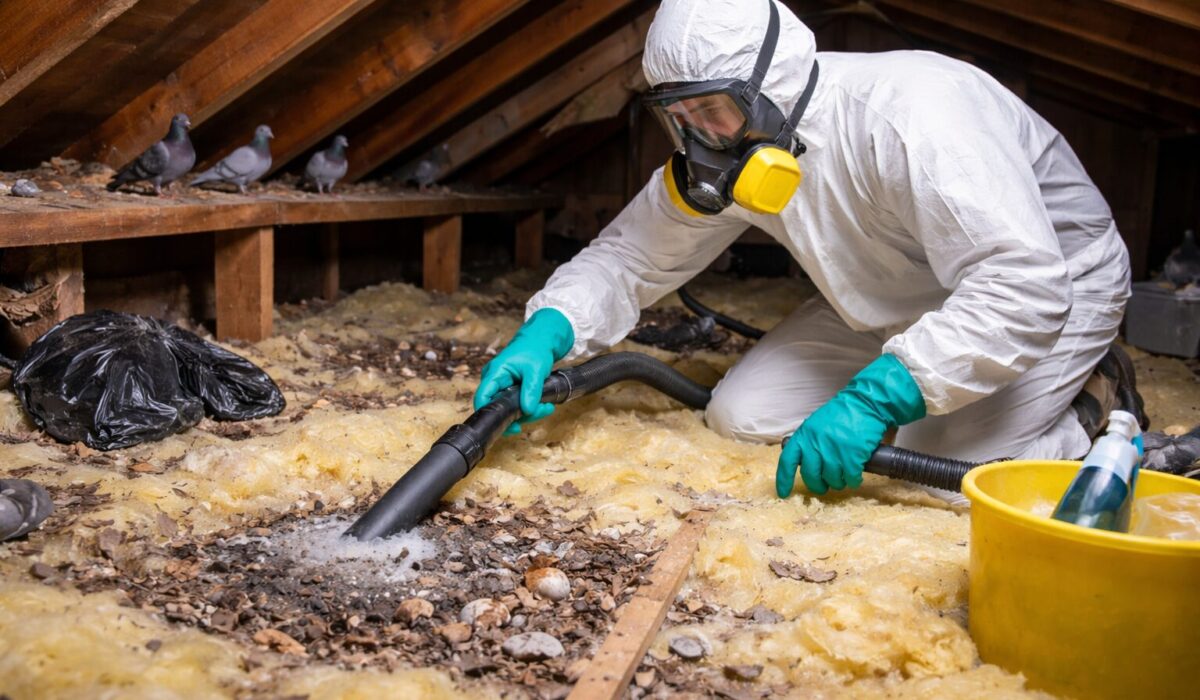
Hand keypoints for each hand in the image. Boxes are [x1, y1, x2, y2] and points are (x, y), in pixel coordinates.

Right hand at [474, 308, 573, 434]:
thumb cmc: (535, 349)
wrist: (541, 340)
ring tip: (547, 407)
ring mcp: (502, 386)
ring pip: (509, 408)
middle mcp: (495, 380)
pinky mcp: (510, 389)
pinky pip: (516, 404)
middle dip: (519, 415)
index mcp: (495, 372)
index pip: (482, 397)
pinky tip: (544, 405)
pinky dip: (529, 407)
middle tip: (540, 412)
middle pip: (498, 407)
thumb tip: (527, 410)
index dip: (488, 413)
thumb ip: (531, 390)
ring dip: (528, 413)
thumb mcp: (535, 370)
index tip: (504, 426)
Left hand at [776, 354, 925, 496]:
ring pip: (832, 479)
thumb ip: (808, 442)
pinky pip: (850, 478)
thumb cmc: (842, 414)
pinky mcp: (852, 455)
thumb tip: (804, 462)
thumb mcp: (816, 425)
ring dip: (838, 482)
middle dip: (818, 485)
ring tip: (843, 477)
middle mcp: (816, 444)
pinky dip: (853, 480)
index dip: (784, 480)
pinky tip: (855, 476)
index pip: (787, 462)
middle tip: (824, 486)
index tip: (784, 493)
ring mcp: (834, 451)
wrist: (865, 404)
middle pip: (811, 476)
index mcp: (804, 435)